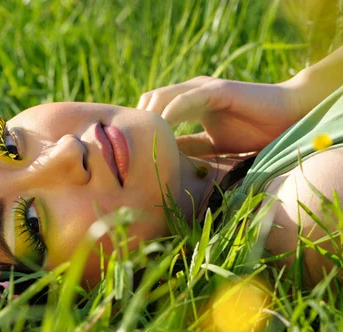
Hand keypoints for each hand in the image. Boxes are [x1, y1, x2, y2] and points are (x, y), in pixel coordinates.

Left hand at [137, 76, 304, 154]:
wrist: (287, 116)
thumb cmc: (253, 131)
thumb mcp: (213, 144)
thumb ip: (191, 146)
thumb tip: (167, 155)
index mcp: (189, 102)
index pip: (154, 109)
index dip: (141, 126)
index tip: (132, 150)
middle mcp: (192, 90)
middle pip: (151, 100)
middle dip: (139, 121)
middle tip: (132, 148)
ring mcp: (203, 87)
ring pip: (163, 96)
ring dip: (150, 118)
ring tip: (143, 142)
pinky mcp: (217, 89)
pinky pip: (185, 99)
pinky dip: (170, 113)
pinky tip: (163, 131)